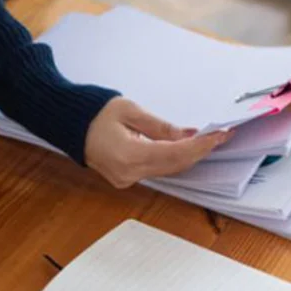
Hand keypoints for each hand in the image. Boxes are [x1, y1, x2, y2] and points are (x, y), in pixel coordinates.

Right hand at [85, 98, 230, 188]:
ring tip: (208, 139)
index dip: (200, 146)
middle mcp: (128, 174)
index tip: (219, 135)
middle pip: (175, 166)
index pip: (175, 154)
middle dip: (200, 151)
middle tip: (221, 135)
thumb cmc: (95, 111)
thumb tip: (189, 135)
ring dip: (188, 156)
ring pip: (168, 170)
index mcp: (128, 155)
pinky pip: (157, 170)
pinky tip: (185, 147)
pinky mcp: (126, 178)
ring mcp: (126, 179)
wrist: (69, 124)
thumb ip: (161, 127)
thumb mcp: (131, 110)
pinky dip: (173, 159)